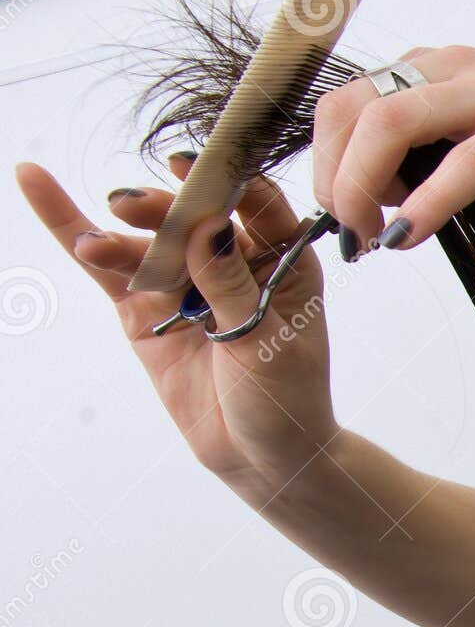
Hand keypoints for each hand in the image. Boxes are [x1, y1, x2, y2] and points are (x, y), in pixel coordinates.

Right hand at [15, 152, 339, 491]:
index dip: (222, 178)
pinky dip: (73, 230)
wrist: (260, 459)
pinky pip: (109, 265)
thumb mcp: (268, 344)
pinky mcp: (146, 308)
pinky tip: (37, 184)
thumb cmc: (285, 401)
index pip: (252, 201)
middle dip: (161, 208)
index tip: (188, 167)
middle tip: (131, 207)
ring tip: (99, 246)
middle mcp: (232, 260)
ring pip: (147, 240)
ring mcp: (184, 282)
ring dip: (120, 234)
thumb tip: (205, 224)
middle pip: (190, 214)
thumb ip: (231, 285)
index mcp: (282, 260)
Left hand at [311, 47, 474, 250]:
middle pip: (352, 110)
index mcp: (436, 68)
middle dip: (331, 179)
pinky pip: (464, 163)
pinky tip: (409, 237)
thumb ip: (442, 155)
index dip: (325, 163)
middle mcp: (452, 68)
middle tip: (347, 235)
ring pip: (391, 124)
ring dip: (362, 188)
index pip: (347, 104)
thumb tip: (397, 196)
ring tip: (370, 240)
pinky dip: (427, 203)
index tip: (341, 217)